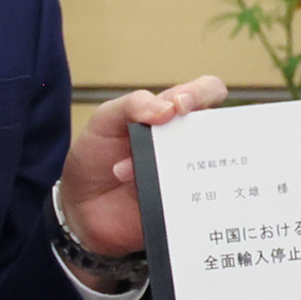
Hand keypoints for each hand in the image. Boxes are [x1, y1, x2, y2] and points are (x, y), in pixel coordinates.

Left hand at [59, 76, 228, 266]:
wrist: (80, 206)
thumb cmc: (95, 156)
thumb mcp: (105, 120)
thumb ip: (133, 105)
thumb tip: (169, 109)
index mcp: (171, 115)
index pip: (205, 93)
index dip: (203, 93)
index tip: (181, 107)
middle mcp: (185, 143)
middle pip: (220, 131)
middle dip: (203, 133)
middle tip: (172, 144)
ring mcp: (186, 174)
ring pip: (210, 167)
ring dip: (174, 168)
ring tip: (127, 174)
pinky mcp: (182, 204)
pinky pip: (196, 201)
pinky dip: (173, 197)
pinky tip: (138, 196)